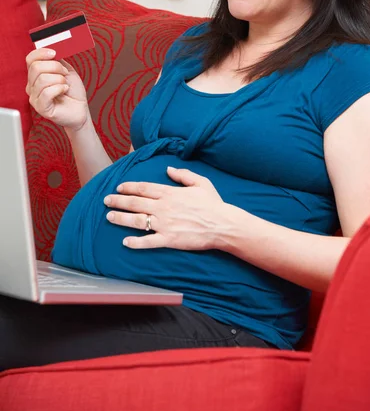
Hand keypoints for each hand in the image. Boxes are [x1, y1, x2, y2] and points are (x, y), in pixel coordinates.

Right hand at [26, 48, 89, 130]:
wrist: (80, 109)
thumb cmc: (73, 92)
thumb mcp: (66, 71)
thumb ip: (58, 60)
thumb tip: (52, 49)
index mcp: (36, 75)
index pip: (30, 59)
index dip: (41, 53)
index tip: (55, 53)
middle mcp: (31, 86)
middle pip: (36, 67)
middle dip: (55, 67)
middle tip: (65, 74)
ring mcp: (34, 98)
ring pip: (42, 79)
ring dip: (59, 79)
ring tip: (65, 84)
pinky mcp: (41, 108)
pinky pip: (46, 93)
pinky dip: (59, 88)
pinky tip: (64, 90)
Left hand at [104, 167, 226, 249]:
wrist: (223, 224)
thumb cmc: (213, 203)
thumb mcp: (200, 182)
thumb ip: (183, 174)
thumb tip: (168, 168)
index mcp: (170, 193)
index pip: (144, 188)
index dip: (129, 187)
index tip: (119, 187)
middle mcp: (164, 207)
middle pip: (135, 203)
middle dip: (118, 201)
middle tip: (106, 200)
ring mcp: (165, 224)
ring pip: (137, 220)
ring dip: (121, 218)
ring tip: (109, 217)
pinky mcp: (169, 240)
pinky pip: (148, 241)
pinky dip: (136, 242)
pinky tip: (125, 242)